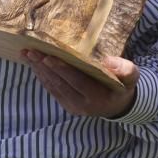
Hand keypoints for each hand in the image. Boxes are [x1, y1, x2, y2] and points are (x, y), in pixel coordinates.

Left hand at [23, 50, 138, 117]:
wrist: (118, 105)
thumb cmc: (123, 85)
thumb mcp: (131, 77)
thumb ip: (126, 70)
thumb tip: (109, 61)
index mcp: (97, 97)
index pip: (76, 81)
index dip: (62, 69)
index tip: (48, 56)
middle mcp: (82, 104)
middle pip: (59, 83)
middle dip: (44, 66)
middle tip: (31, 51)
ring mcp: (72, 106)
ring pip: (52, 86)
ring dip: (38, 70)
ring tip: (27, 54)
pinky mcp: (66, 104)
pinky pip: (51, 89)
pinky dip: (41, 76)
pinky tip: (33, 64)